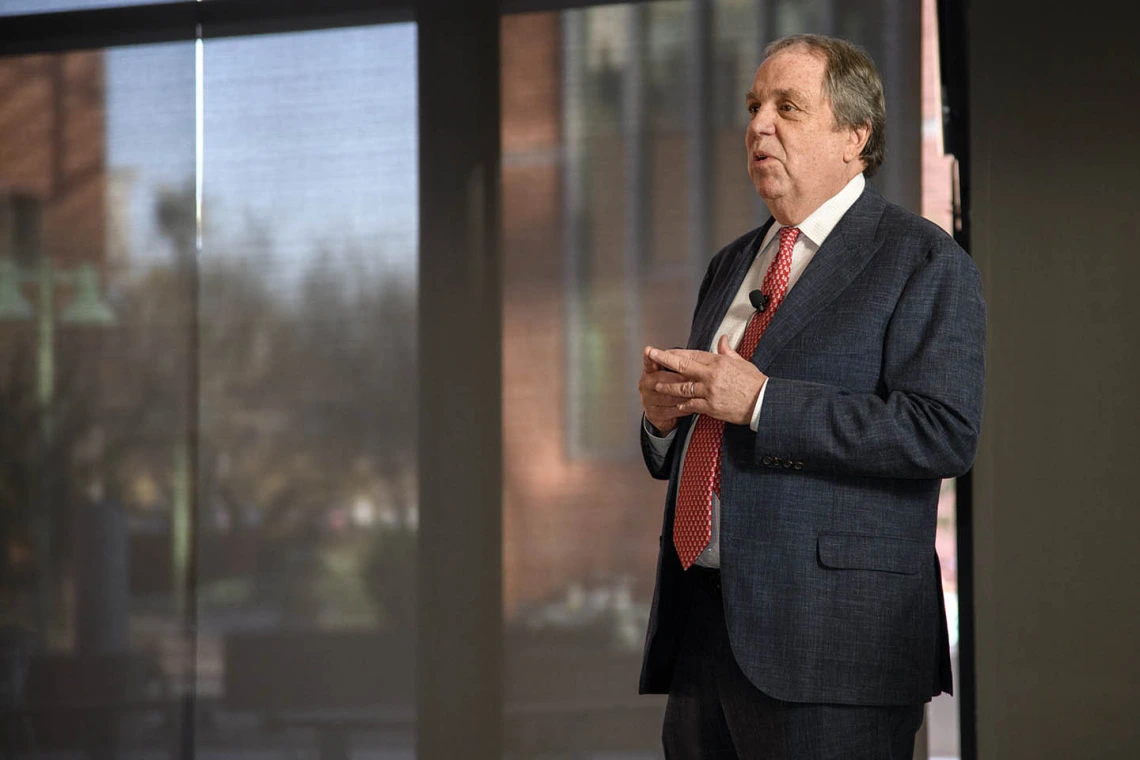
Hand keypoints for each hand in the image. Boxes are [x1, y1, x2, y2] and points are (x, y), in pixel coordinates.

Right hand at [638, 346, 691, 434]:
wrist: (664, 413)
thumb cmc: (670, 388)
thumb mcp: (671, 373)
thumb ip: (674, 362)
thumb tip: (684, 352)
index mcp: (649, 372)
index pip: (648, 362)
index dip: (649, 357)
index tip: (649, 350)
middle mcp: (645, 385)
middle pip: (661, 379)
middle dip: (679, 379)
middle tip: (695, 378)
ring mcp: (648, 400)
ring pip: (668, 396)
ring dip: (684, 395)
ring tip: (698, 393)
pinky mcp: (654, 414)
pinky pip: (671, 410)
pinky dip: (684, 408)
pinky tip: (693, 406)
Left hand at [647, 336, 767, 425]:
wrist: (764, 401)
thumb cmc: (754, 382)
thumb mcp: (742, 362)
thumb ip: (728, 351)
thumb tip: (723, 339)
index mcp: (718, 362)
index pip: (692, 354)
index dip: (676, 353)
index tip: (664, 351)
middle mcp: (711, 375)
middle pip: (682, 366)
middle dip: (664, 359)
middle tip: (650, 354)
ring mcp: (709, 391)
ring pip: (682, 387)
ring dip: (668, 386)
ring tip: (657, 385)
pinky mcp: (711, 406)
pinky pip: (691, 405)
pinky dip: (682, 405)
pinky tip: (676, 406)